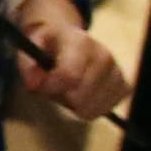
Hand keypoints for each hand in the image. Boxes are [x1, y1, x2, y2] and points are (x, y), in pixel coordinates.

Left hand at [12, 0, 129, 117]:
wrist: (72, 38)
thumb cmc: (49, 44)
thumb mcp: (30, 46)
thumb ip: (26, 65)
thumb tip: (35, 85)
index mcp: (80, 42)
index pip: (69, 76)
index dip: (51, 87)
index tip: (40, 85)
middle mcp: (104, 56)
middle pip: (79, 98)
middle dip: (60, 96)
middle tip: (53, 84)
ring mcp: (117, 73)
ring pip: (90, 109)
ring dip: (72, 104)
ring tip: (68, 86)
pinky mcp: (124, 87)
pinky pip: (102, 111)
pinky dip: (88, 107)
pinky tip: (83, 92)